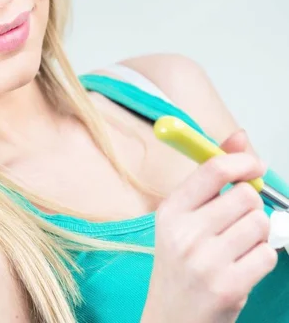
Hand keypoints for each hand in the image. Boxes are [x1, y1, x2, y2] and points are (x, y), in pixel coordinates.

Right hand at [141, 129, 277, 322]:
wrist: (171, 319)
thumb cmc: (181, 264)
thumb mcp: (185, 217)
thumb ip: (212, 175)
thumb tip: (240, 136)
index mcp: (171, 210)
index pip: (213, 169)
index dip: (242, 161)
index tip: (252, 166)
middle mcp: (185, 233)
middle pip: (245, 196)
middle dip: (250, 207)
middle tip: (236, 222)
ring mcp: (206, 262)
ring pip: (260, 223)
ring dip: (258, 234)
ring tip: (237, 248)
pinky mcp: (228, 287)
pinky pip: (267, 254)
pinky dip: (262, 258)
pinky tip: (242, 267)